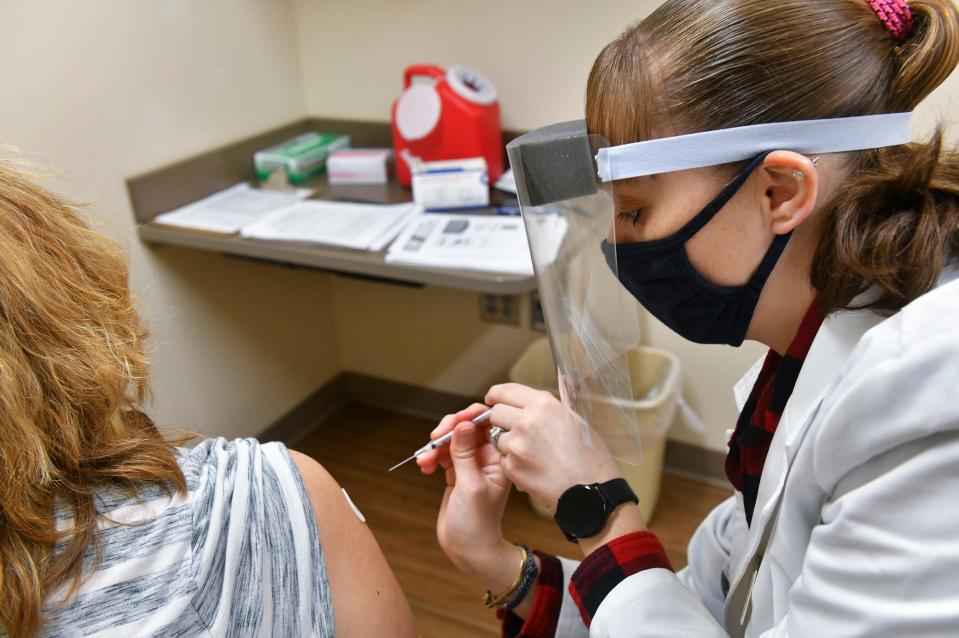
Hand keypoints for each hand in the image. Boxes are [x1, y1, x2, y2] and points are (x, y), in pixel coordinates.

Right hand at [418, 404, 513, 584]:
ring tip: (425, 460)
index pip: (487, 424)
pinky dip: (432, 457)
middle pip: (466, 428)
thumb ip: (465, 454)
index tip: (454, 422)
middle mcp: (486, 458)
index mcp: (498, 458)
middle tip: (434, 439)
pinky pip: (442, 454)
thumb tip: (463, 424)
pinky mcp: (456, 472)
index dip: (470, 418)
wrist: (468, 549)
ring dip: (436, 446)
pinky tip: (425, 467)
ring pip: (452, 440)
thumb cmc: (477, 523)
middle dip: (448, 430)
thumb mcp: (471, 486)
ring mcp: (470, 464)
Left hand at [485, 383, 623, 512]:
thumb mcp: (575, 419)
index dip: (496, 396)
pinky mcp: (512, 467)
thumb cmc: (589, 455)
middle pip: (496, 413)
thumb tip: (544, 391)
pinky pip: (503, 459)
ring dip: (507, 443)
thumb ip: (551, 406)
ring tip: (530, 453)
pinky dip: (512, 463)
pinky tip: (532, 467)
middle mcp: (526, 420)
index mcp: (543, 404)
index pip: (504, 391)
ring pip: (497, 437)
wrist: (591, 490)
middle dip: (501, 420)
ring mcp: (517, 445)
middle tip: (513, 429)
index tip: (492, 400)